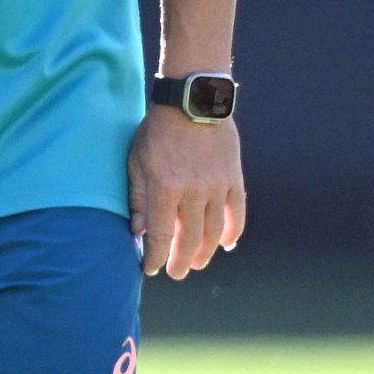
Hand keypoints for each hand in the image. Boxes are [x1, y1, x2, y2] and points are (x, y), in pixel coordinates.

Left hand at [127, 109, 244, 279]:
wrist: (193, 100)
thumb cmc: (159, 130)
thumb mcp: (137, 161)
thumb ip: (138, 198)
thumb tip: (138, 232)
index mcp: (165, 188)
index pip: (161, 236)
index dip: (155, 258)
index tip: (151, 269)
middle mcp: (192, 192)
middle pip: (189, 239)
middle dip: (180, 261)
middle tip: (176, 272)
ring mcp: (216, 186)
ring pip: (213, 231)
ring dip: (205, 252)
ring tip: (197, 263)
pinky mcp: (233, 178)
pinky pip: (236, 212)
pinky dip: (233, 231)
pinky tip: (227, 244)